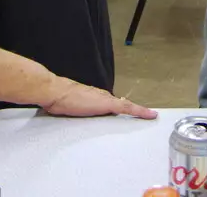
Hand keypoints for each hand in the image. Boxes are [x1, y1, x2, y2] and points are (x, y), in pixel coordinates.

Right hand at [38, 77, 156, 120]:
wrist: (56, 91)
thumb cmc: (58, 99)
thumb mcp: (68, 105)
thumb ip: (73, 107)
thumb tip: (72, 110)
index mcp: (93, 96)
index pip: (110, 102)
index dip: (120, 106)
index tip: (128, 107)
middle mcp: (102, 95)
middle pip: (120, 104)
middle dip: (132, 110)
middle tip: (144, 114)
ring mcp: (106, 99)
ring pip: (127, 106)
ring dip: (138, 111)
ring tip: (151, 115)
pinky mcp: (108, 104)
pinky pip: (128, 108)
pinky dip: (140, 111)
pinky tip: (150, 115)